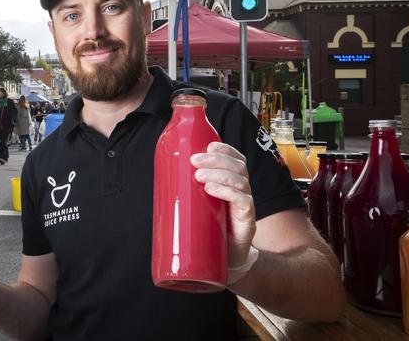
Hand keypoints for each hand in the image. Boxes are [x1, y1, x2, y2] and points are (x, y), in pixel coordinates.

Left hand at [191, 142, 256, 269]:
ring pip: (240, 181)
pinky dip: (227, 192)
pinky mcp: (247, 222)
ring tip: (198, 176)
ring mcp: (246, 206)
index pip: (235, 159)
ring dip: (218, 174)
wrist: (225, 262)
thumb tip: (161, 177)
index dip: (224, 149)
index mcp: (232, 183)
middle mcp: (243, 191)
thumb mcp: (199, 206)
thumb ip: (188, 192)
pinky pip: (243, 201)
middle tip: (194, 161)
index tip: (208, 145)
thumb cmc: (210, 230)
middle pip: (238, 166)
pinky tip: (211, 190)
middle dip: (216, 159)